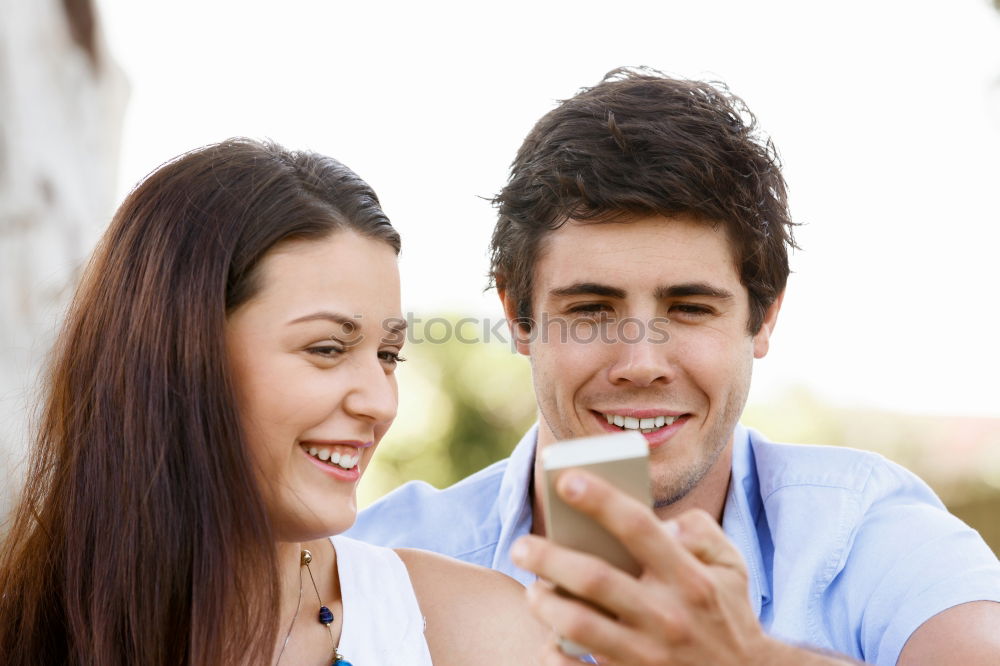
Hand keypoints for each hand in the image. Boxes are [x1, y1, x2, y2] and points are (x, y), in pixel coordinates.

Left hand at [511, 469, 773, 665]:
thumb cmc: (727, 614)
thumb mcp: (731, 566)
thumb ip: (700, 530)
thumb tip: (660, 520)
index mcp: (690, 578)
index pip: (639, 527)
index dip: (600, 500)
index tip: (566, 480)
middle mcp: (667, 615)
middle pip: (595, 579)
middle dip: (549, 558)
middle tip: (521, 546)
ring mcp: (649, 654)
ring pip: (580, 626)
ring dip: (546, 605)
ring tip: (533, 591)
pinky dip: (555, 654)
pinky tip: (549, 639)